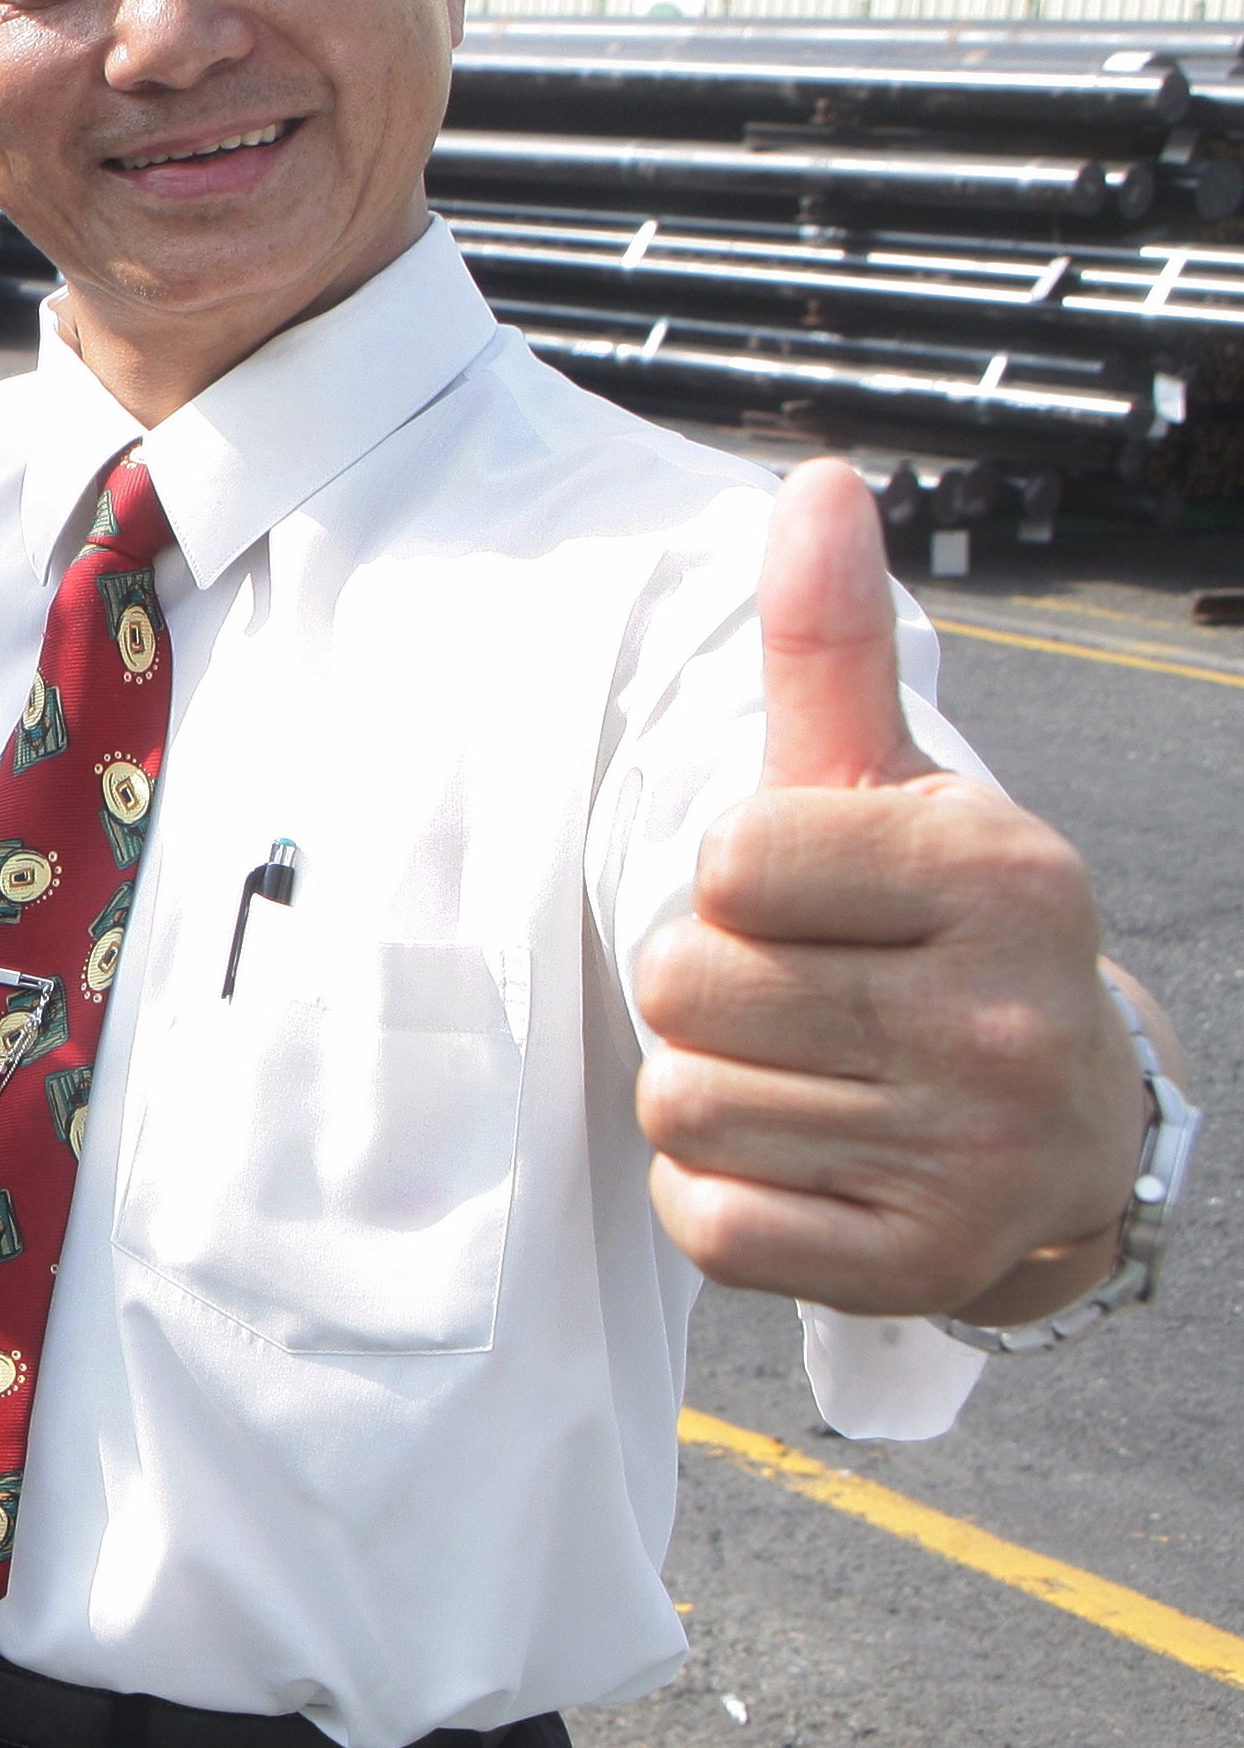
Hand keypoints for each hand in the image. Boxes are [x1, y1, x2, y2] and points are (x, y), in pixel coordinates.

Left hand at [632, 461, 1145, 1317]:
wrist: (1063, 1137)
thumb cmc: (938, 937)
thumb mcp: (890, 786)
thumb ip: (830, 646)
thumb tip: (814, 484)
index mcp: (1002, 874)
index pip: (724, 862)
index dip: (738, 884)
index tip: (819, 905)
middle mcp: (1007, 1018)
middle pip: (685, 986)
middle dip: (714, 994)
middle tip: (812, 1006)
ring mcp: (974, 1154)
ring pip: (685, 1102)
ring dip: (717, 1094)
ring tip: (820, 1083)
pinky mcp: (922, 1263)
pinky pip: (710, 1220)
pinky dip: (729, 1199)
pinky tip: (816, 1165)